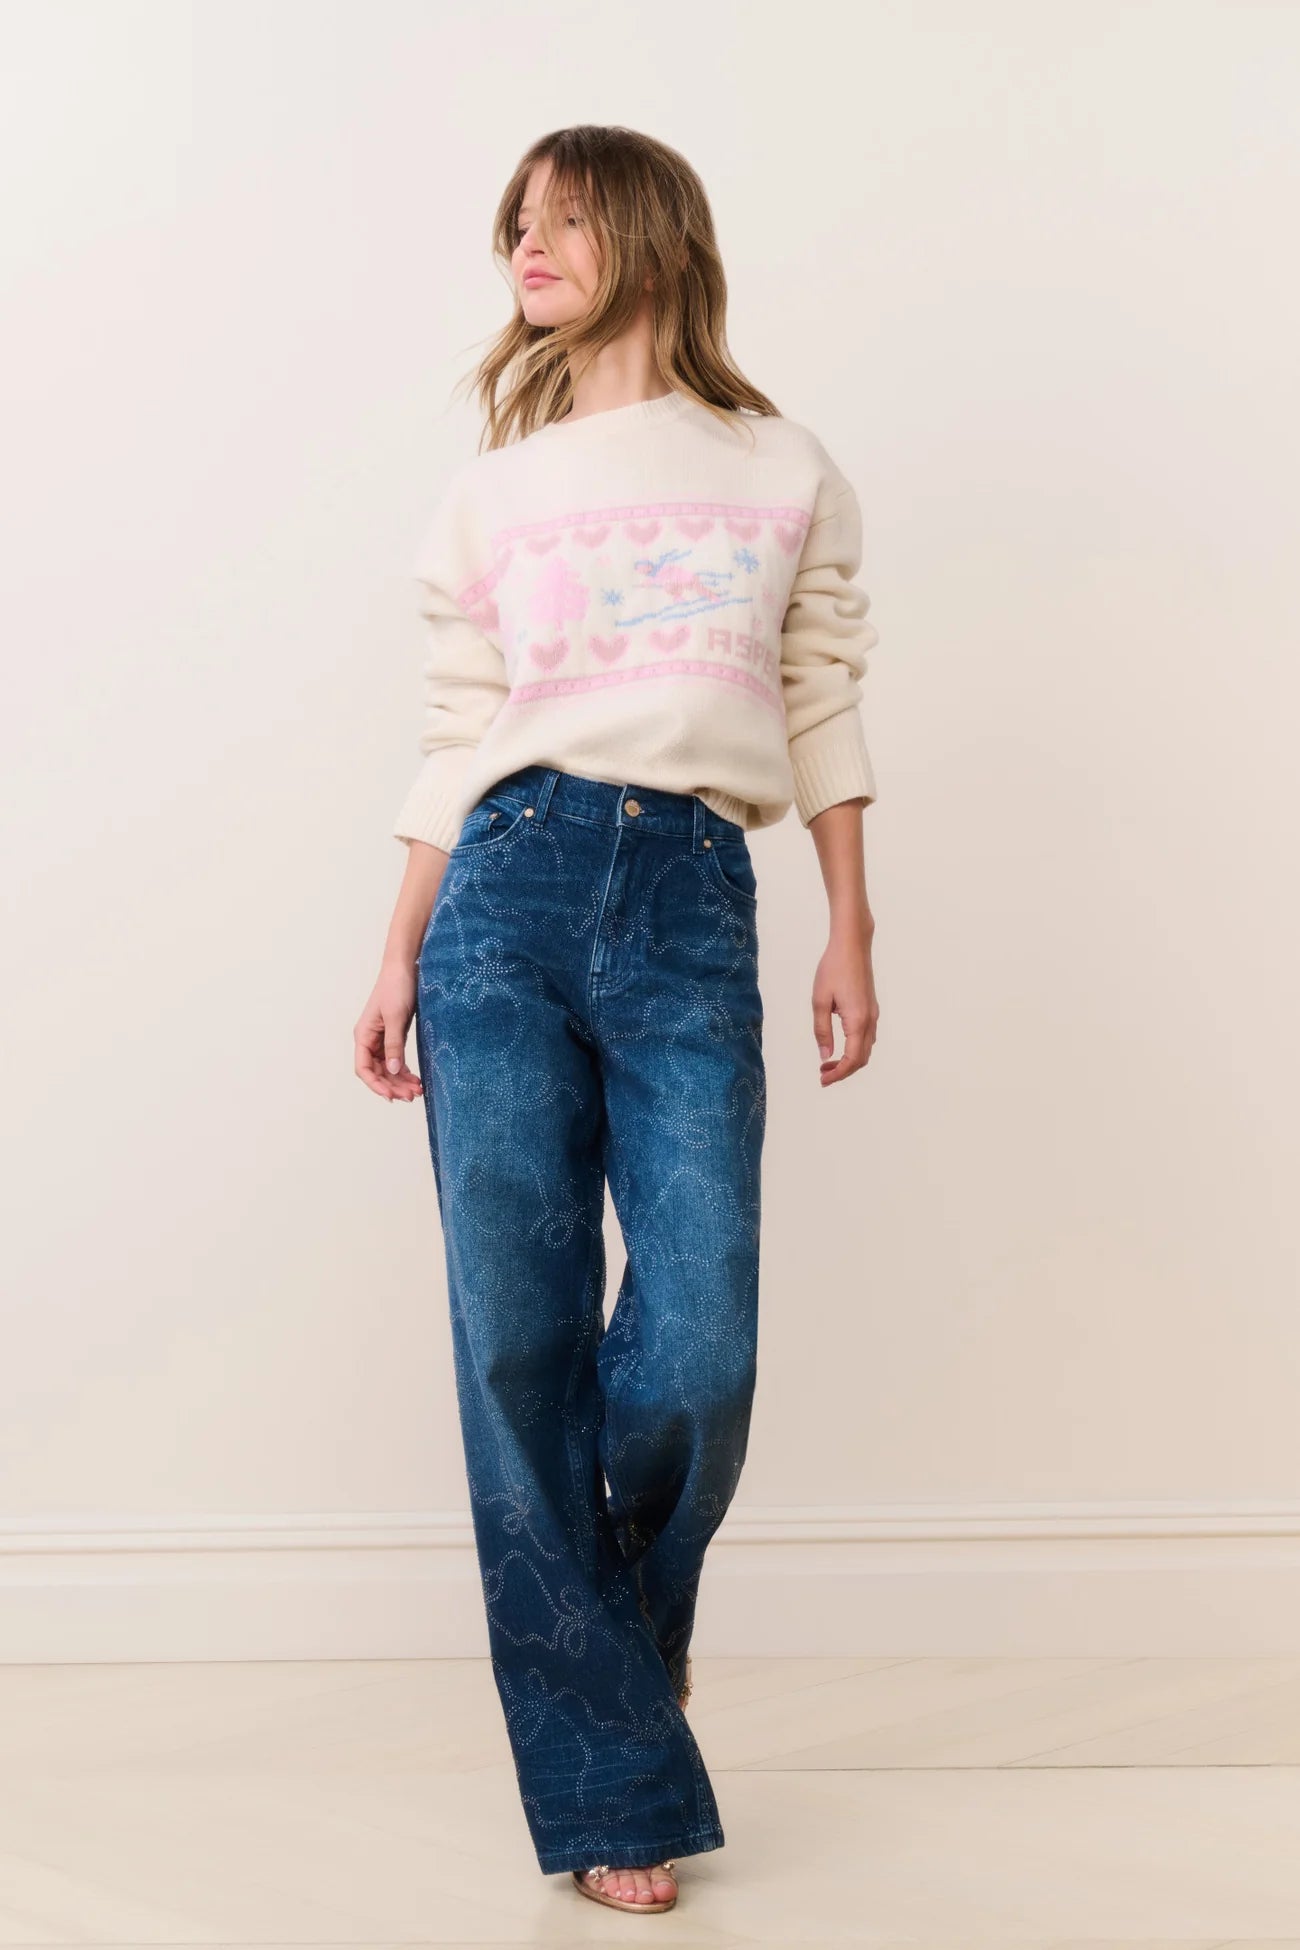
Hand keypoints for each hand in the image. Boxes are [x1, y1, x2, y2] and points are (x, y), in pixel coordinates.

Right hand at [354, 960, 422, 1101]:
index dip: (376, 1085)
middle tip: (411, 1096)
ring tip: (417, 1091)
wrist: (405, 968)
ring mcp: (382, 1039)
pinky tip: (416, 1080)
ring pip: (388, 1068)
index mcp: (363, 1035)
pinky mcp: (393, 1036)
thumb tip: (394, 1071)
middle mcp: (370, 1039)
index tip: (391, 1096)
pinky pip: (396, 1060)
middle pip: (377, 1072)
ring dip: (400, 1081)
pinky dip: (405, 1071)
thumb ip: (394, 1045)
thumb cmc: (396, 987)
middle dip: (392, 1086)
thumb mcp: (396, 1017)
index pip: (363, 1068)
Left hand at [812, 920, 877, 1084]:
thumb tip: (825, 1056)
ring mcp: (873, 1014)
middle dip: (843, 1071)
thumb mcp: (820, 1001)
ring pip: (866, 1049)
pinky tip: (839, 1045)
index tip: (822, 1079)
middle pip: (862, 1059)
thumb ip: (822, 1031)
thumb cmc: (833, 968)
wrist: (852, 945)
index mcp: (857, 1021)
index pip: (852, 1059)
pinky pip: (866, 1037)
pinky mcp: (871, 1008)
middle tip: (822, 1074)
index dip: (838, 1074)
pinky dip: (855, 1049)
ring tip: (827, 1062)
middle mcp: (870, 1020)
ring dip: (849, 1060)